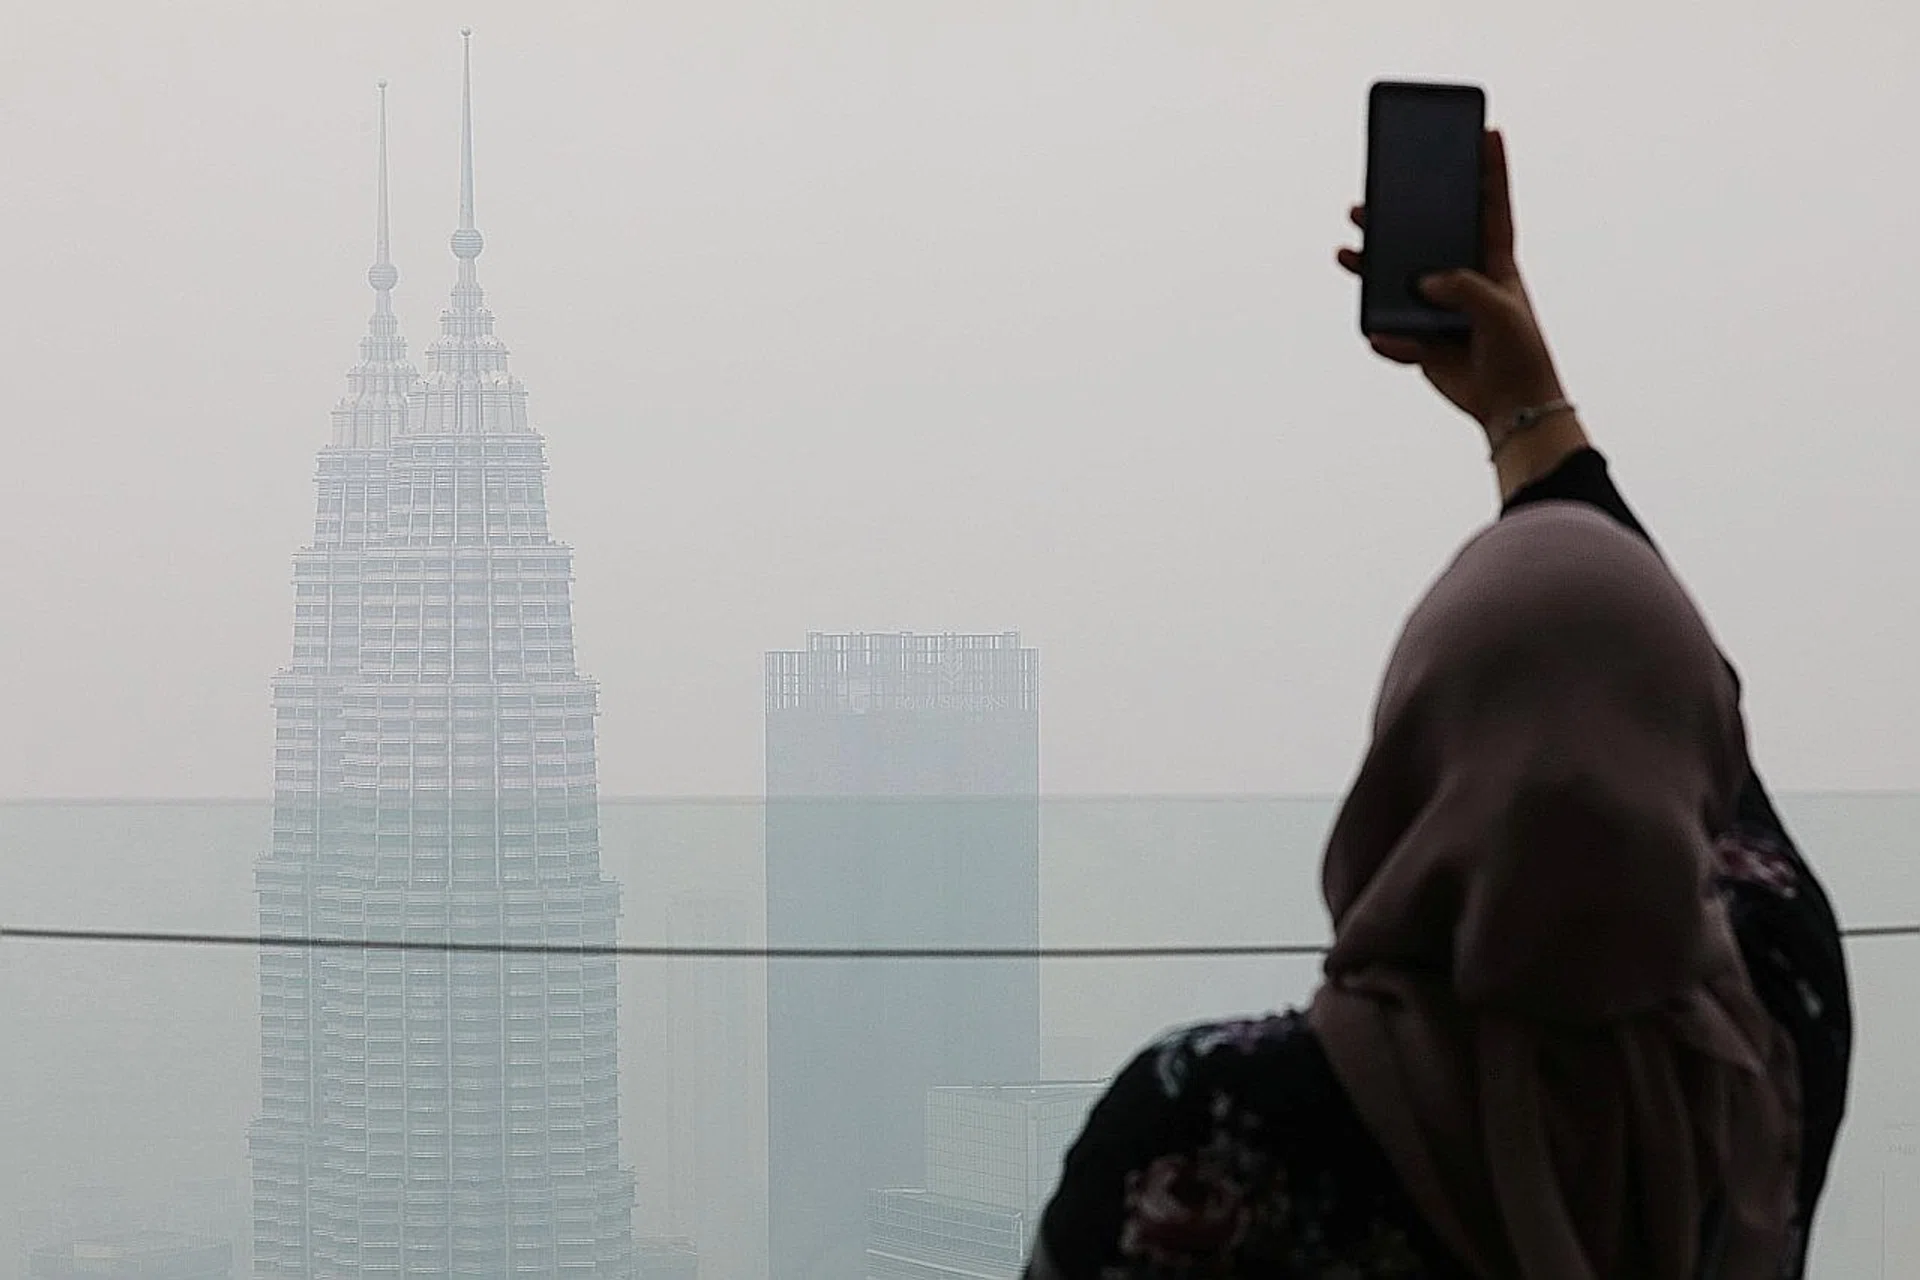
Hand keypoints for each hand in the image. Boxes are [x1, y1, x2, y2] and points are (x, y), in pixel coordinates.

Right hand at [1337, 129, 1567, 439]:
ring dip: (1372, 267)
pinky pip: (1394, 331)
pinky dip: (1387, 337)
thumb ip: (1462, 288)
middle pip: (1428, 238)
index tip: (1489, 131)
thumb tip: (1422, 282)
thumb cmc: (1518, 354)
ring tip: (1347, 253)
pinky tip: (1382, 338)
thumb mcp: (1498, 312)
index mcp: (1494, 263)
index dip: (1490, 171)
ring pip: (1399, 279)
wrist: (1510, 408)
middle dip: (1399, 217)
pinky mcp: (1423, 341)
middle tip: (1370, 200)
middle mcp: (1464, 279)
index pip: (1491, 207)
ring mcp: (1440, 309)